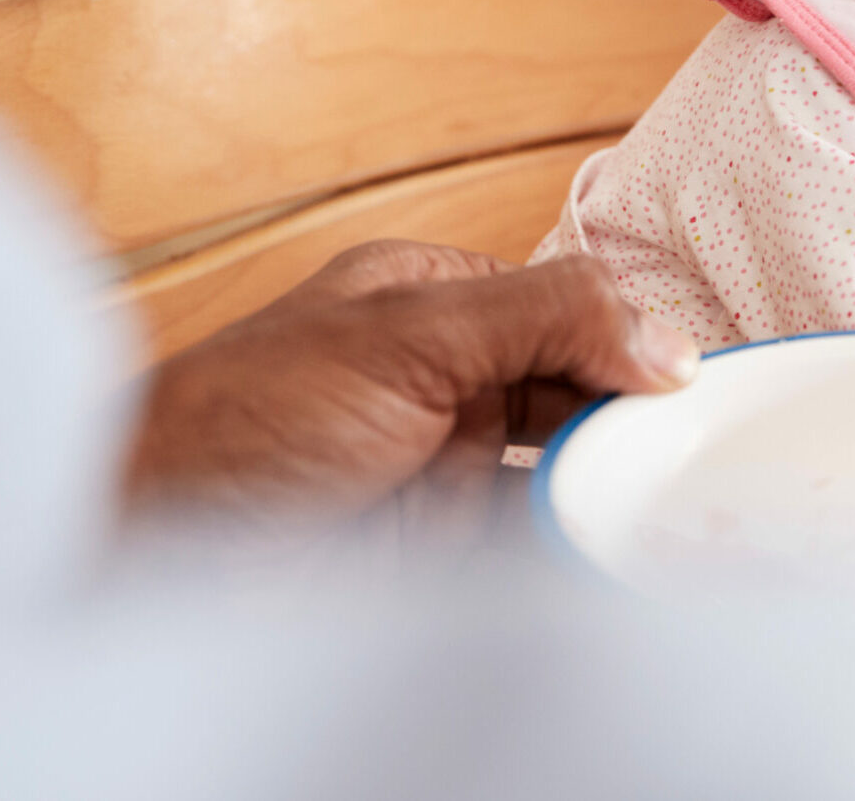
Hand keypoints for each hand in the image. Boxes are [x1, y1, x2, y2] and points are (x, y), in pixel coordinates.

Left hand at [124, 241, 698, 533]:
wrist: (149, 554)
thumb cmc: (245, 418)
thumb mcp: (407, 334)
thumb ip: (543, 317)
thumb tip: (665, 340)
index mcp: (434, 299)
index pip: (567, 306)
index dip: (633, 340)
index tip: (698, 383)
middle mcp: (448, 377)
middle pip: (576, 388)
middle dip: (636, 417)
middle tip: (705, 451)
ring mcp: (446, 468)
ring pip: (563, 469)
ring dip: (617, 484)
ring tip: (686, 503)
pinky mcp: (441, 553)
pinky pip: (535, 543)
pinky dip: (583, 547)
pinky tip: (630, 551)